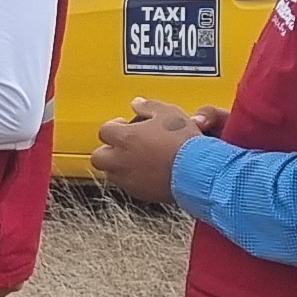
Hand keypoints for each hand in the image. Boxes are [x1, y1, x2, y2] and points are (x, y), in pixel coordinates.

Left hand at [90, 100, 222, 204]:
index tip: (124, 124)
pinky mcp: (139, 194)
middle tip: (123, 145)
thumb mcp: (169, 113)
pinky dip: (132, 179)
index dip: (114, 126)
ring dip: (118, 165)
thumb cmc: (184, 142)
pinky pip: (127, 186)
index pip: (104, 131)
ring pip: (110, 173)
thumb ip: (148, 106)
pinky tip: (147, 172)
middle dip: (108, 150)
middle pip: (98, 156)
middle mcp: (121, 160)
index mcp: (125, 138)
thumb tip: (137, 103)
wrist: (198, 172)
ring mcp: (128, 179)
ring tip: (135, 159)